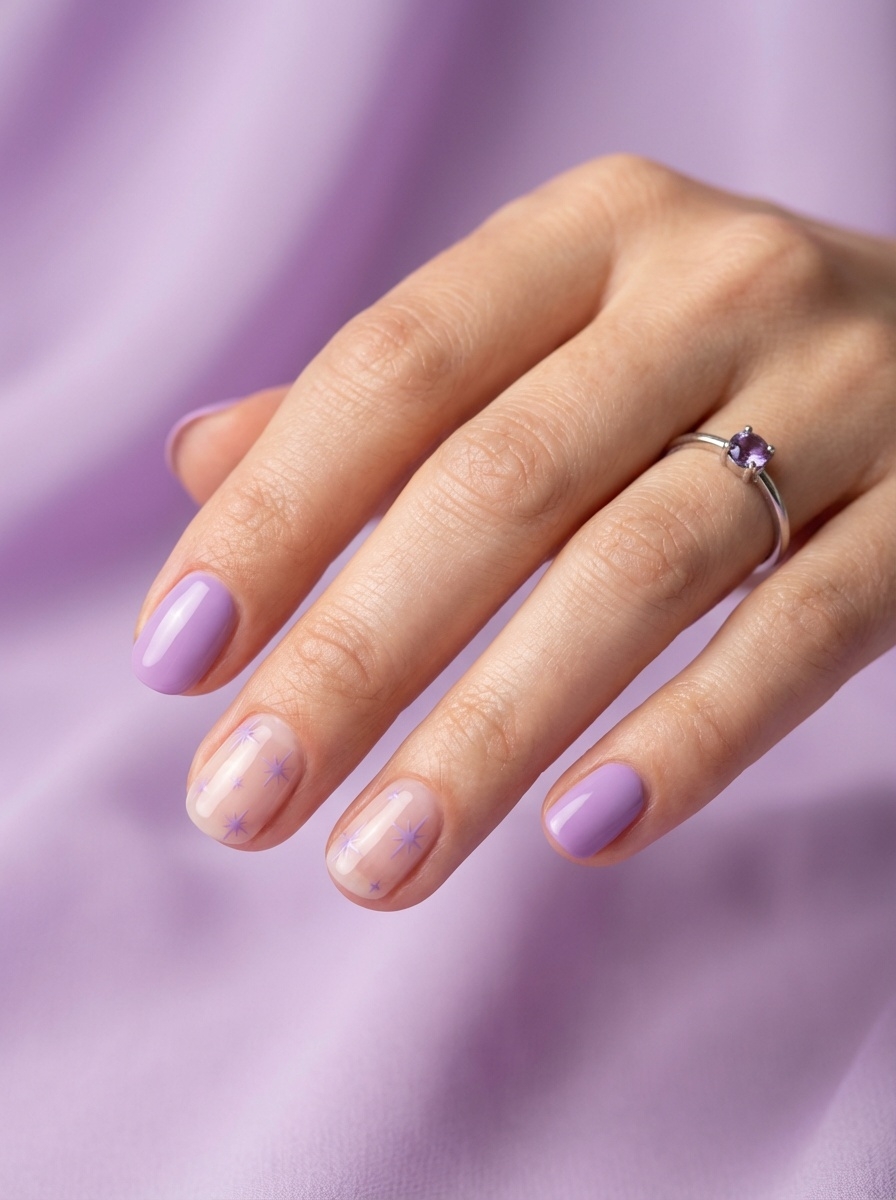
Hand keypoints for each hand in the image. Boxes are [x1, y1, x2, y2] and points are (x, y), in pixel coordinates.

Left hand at [134, 155, 895, 905]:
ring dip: (488, 736)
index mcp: (587, 235)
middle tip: (244, 802)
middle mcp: (708, 291)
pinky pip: (797, 638)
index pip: (392, 370)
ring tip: (379, 863)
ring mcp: (836, 397)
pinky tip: (581, 830)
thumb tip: (199, 465)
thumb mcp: (553, 330)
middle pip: (496, 487)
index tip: (179, 661)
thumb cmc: (704, 354)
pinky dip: (686, 740)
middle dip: (354, 660)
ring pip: (634, 577)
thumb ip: (389, 398)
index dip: (273, 518)